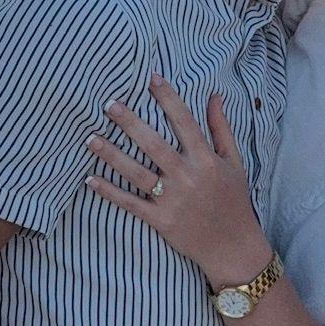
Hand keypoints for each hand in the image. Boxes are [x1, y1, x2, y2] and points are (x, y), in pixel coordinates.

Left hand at [86, 76, 273, 288]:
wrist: (234, 247)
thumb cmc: (234, 201)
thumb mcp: (234, 162)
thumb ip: (222, 128)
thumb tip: (214, 96)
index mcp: (206, 159)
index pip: (184, 121)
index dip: (168, 98)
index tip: (151, 78)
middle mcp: (188, 177)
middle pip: (153, 144)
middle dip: (130, 123)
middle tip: (109, 104)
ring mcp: (172, 200)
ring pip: (136, 172)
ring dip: (112, 155)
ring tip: (91, 139)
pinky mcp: (161, 220)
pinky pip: (130, 203)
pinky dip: (109, 192)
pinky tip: (90, 179)